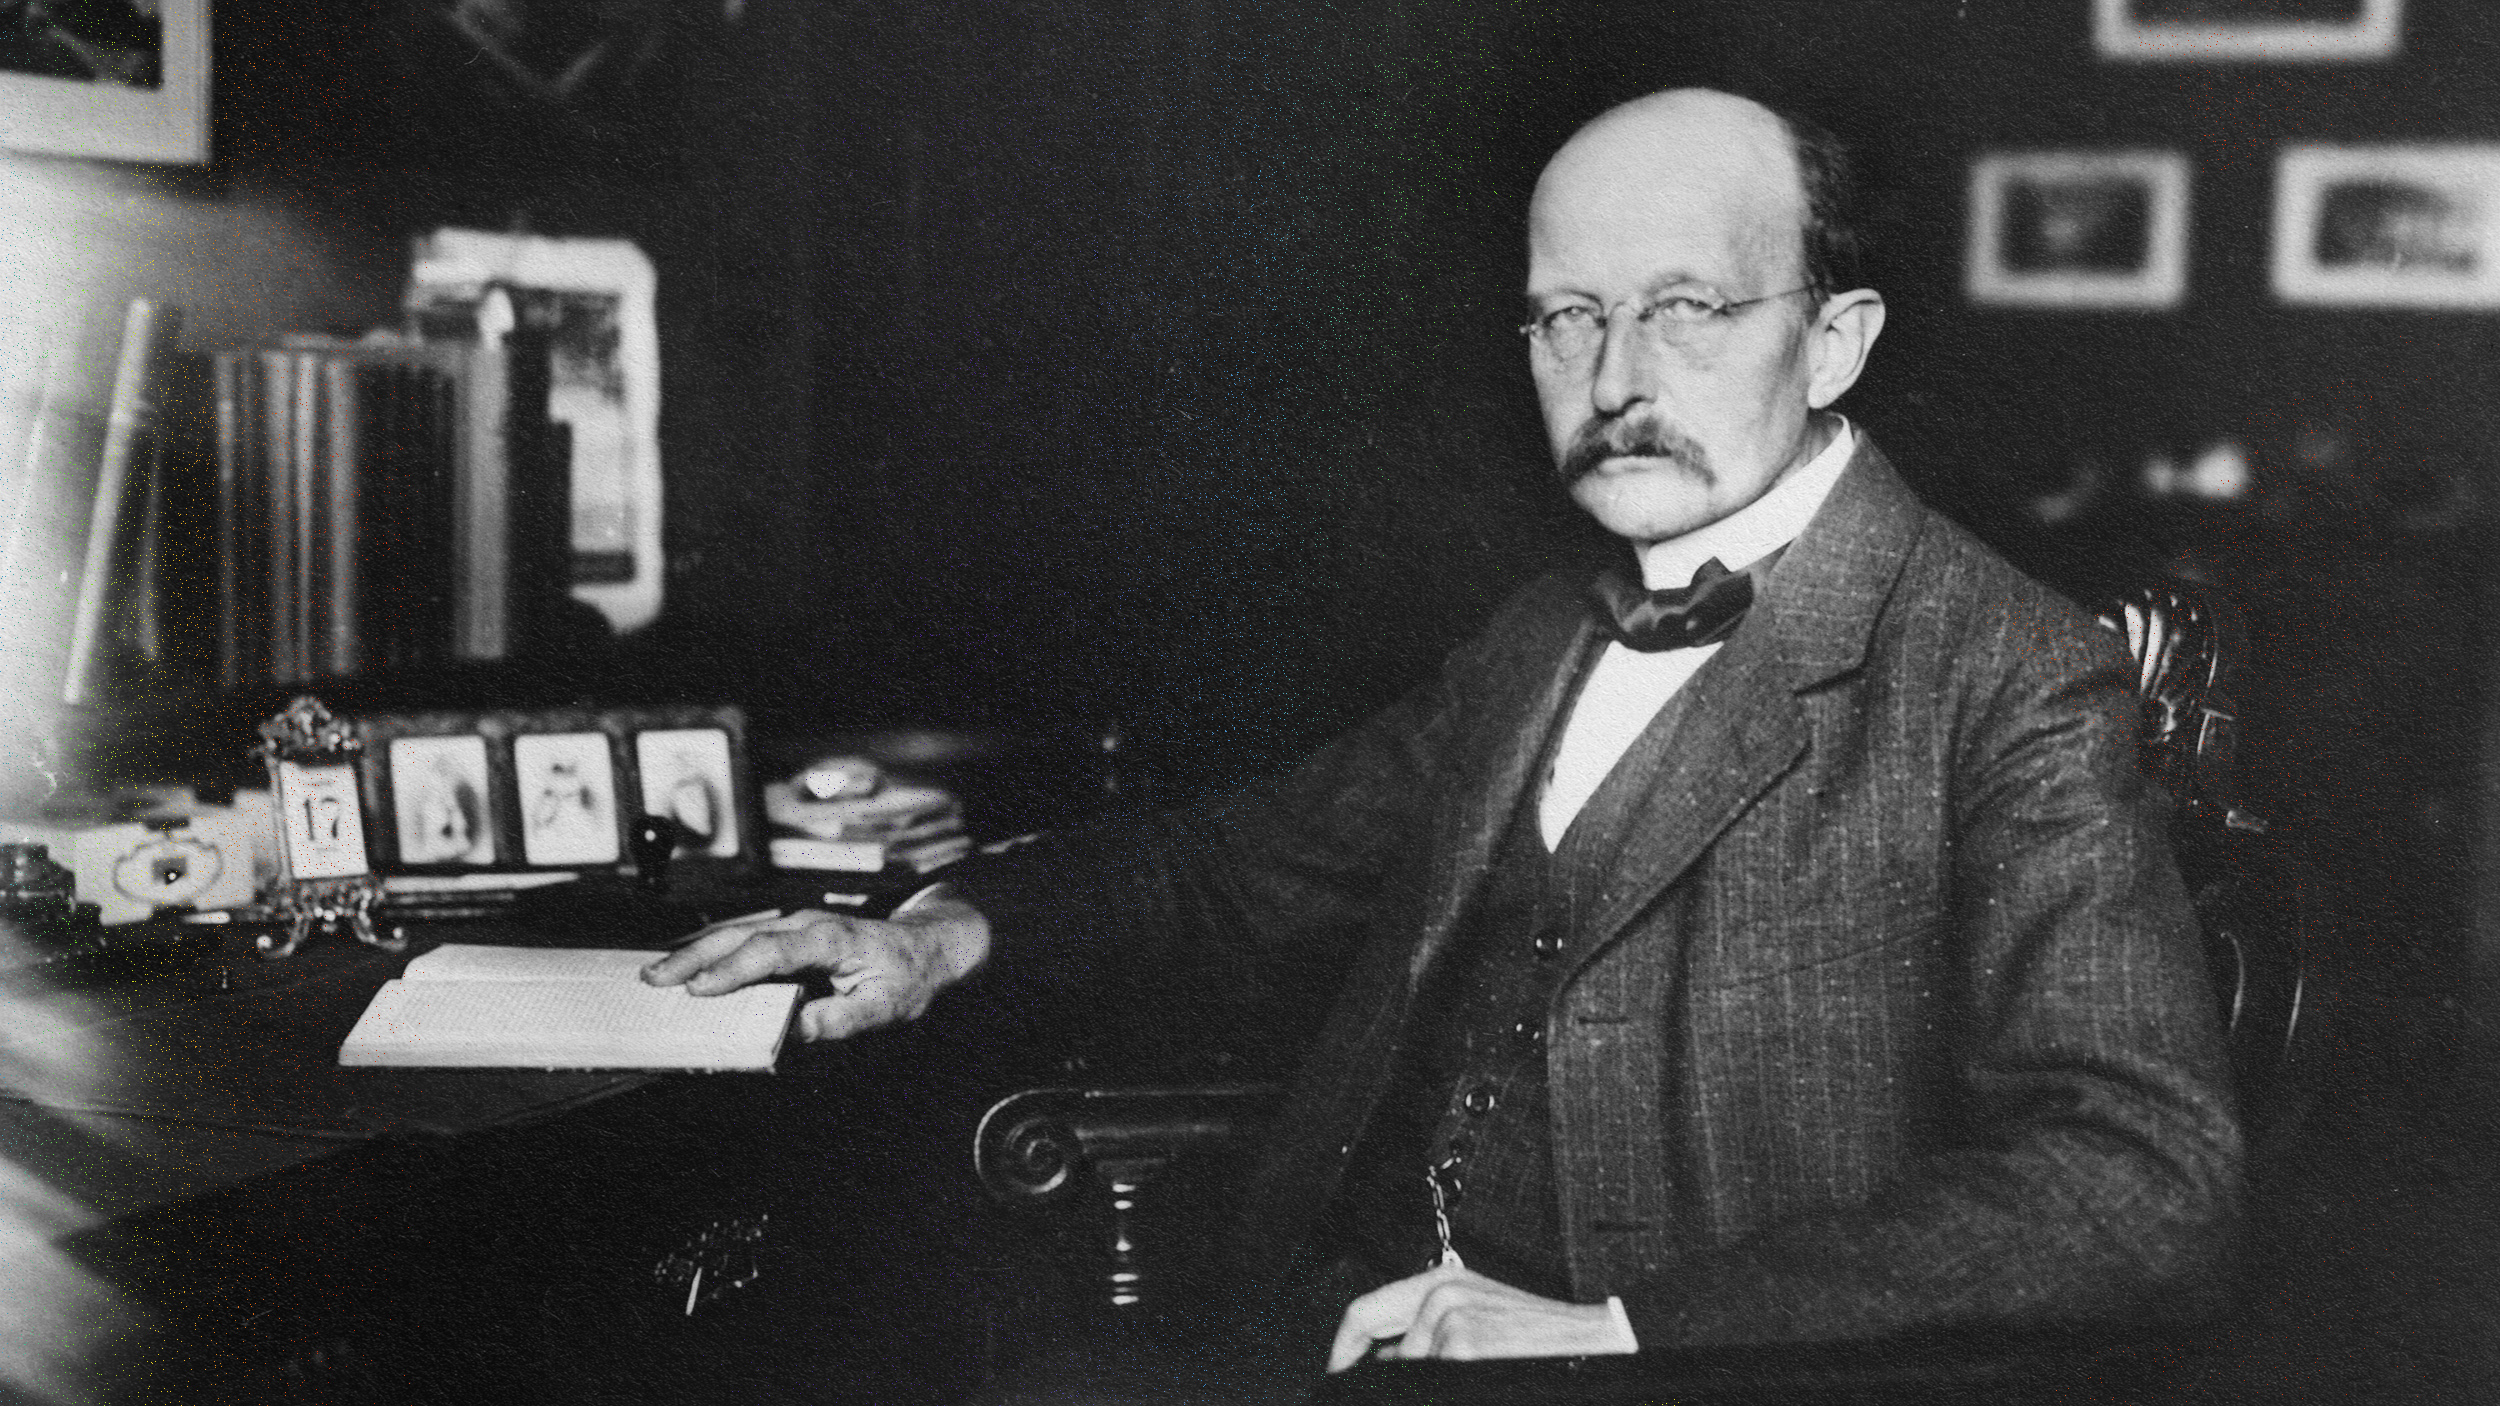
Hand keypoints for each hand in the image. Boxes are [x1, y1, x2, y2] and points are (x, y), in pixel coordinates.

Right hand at [640, 897, 989, 1040]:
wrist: (929, 947)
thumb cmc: (906, 979)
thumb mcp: (884, 1009)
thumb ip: (838, 1021)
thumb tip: (791, 1033)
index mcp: (828, 939)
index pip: (770, 951)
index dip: (732, 971)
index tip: (698, 990)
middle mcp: (806, 924)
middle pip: (741, 935)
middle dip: (695, 956)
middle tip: (655, 979)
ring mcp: (796, 924)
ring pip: (736, 932)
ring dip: (695, 951)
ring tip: (656, 973)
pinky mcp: (790, 933)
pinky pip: (745, 938)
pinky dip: (711, 950)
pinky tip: (687, 964)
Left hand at [1326, 1261, 1634, 1371]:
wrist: (1601, 1346)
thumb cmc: (1545, 1345)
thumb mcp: (1481, 1326)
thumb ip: (1426, 1335)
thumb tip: (1376, 1361)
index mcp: (1444, 1282)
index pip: (1364, 1311)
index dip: (1344, 1349)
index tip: (1339, 1373)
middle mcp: (1442, 1289)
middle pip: (1368, 1335)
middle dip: (1364, 1365)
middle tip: (1356, 1381)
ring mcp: (1451, 1315)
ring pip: (1403, 1367)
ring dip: (1426, 1377)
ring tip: (1476, 1372)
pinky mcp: (1463, 1343)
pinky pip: (1426, 1376)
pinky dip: (1442, 1383)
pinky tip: (1484, 1375)